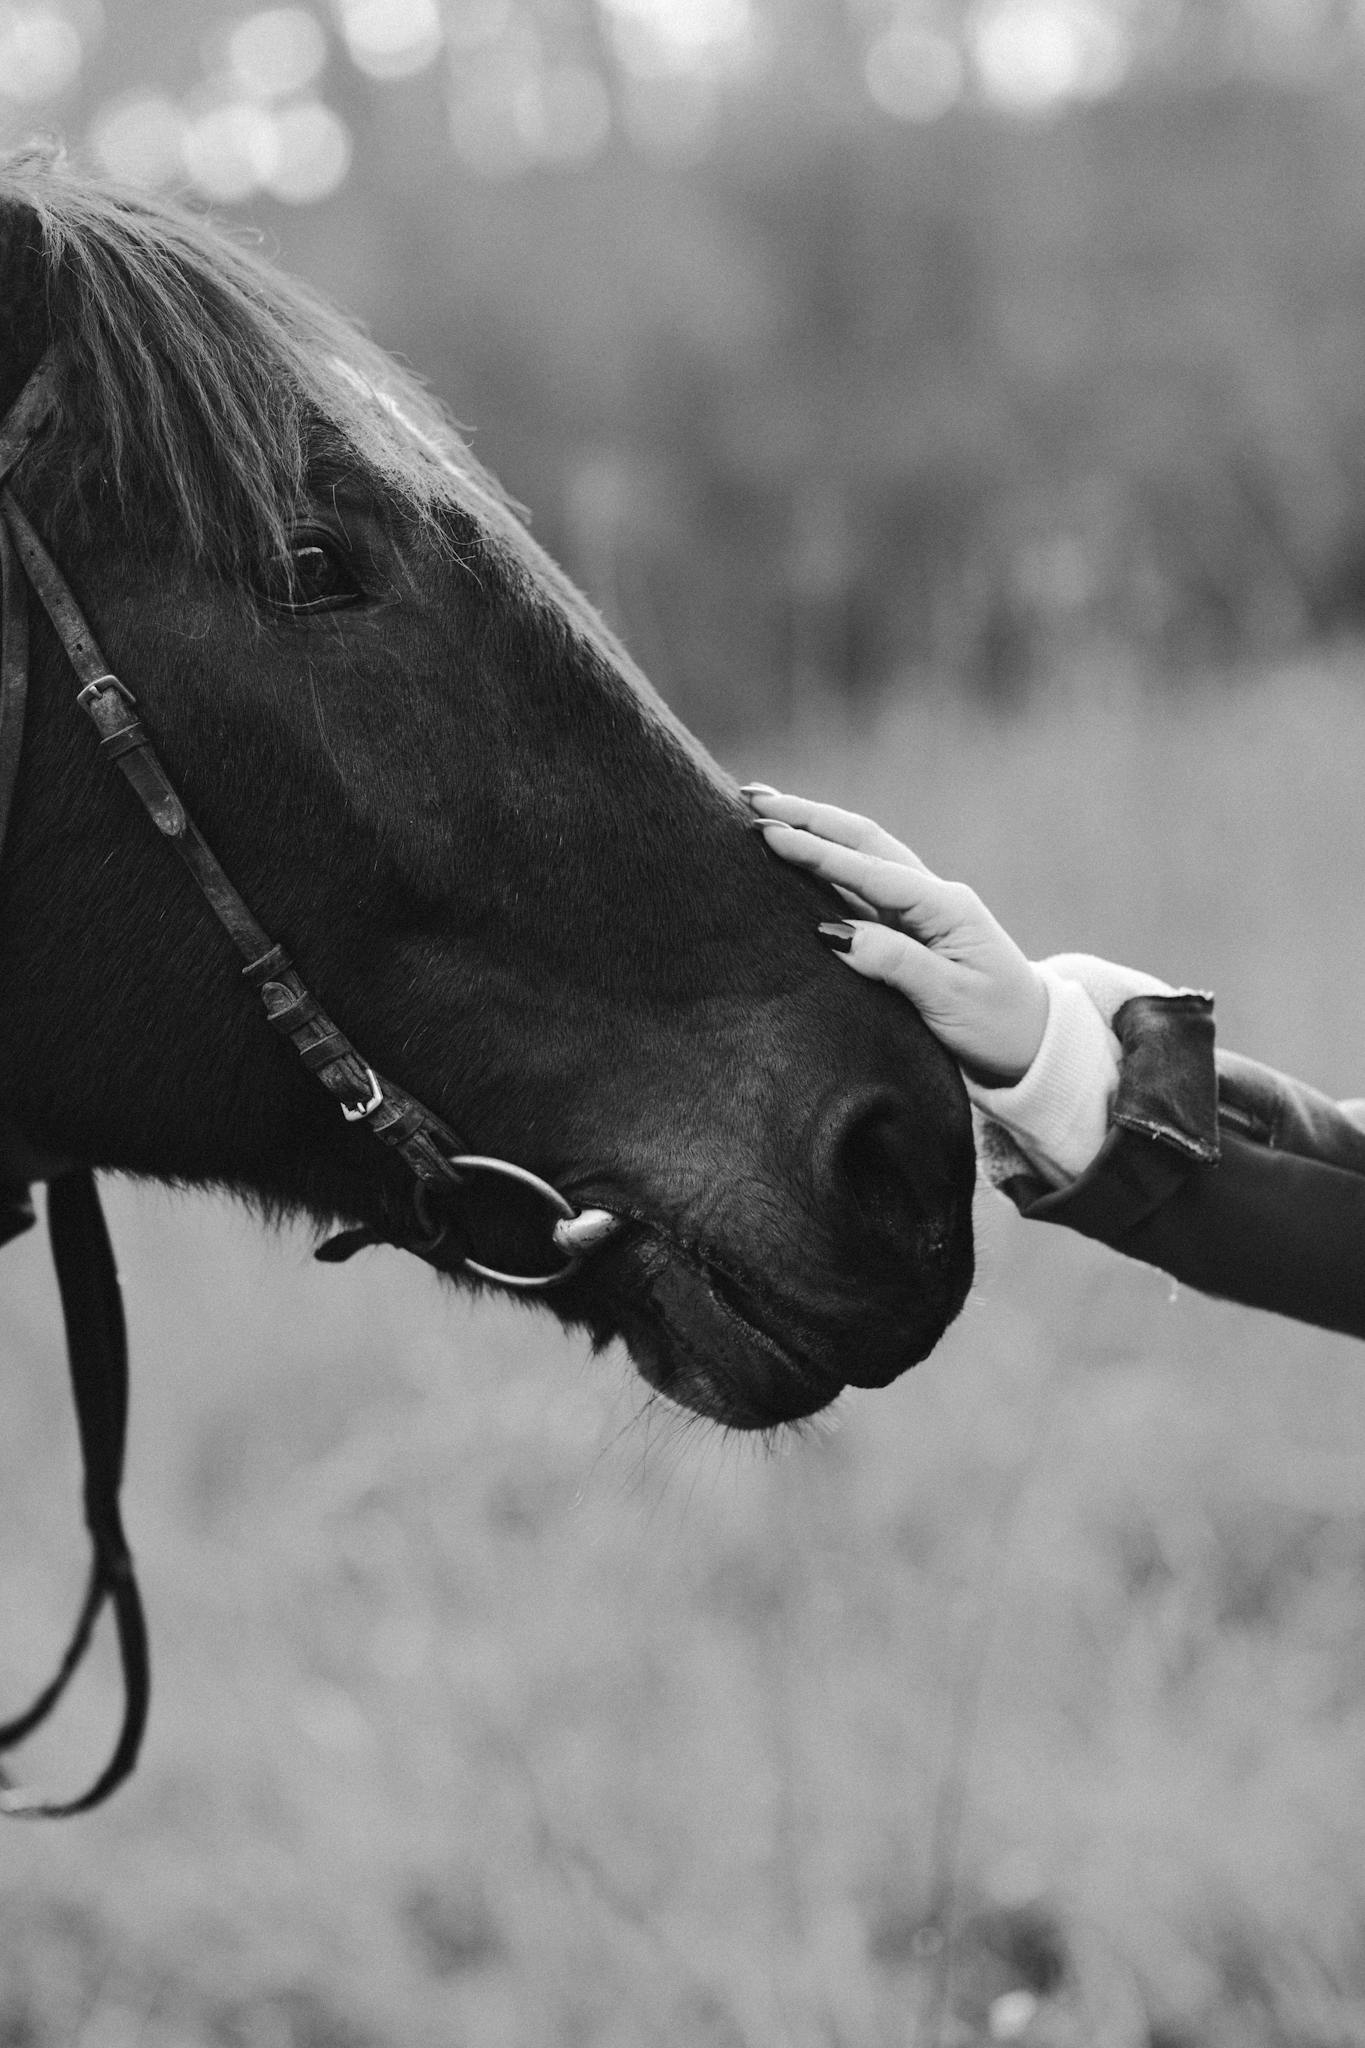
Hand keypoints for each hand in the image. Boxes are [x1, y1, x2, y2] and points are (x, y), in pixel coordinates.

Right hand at [743, 786, 1047, 1086]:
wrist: (1035, 1042)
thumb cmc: (998, 1024)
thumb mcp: (950, 999)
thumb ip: (895, 962)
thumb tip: (833, 934)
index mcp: (945, 907)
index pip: (869, 870)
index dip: (816, 851)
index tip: (767, 832)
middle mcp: (932, 896)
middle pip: (863, 842)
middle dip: (808, 817)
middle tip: (752, 798)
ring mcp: (921, 908)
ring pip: (861, 856)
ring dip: (815, 830)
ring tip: (765, 810)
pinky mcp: (911, 926)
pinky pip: (861, 886)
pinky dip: (827, 862)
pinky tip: (799, 853)